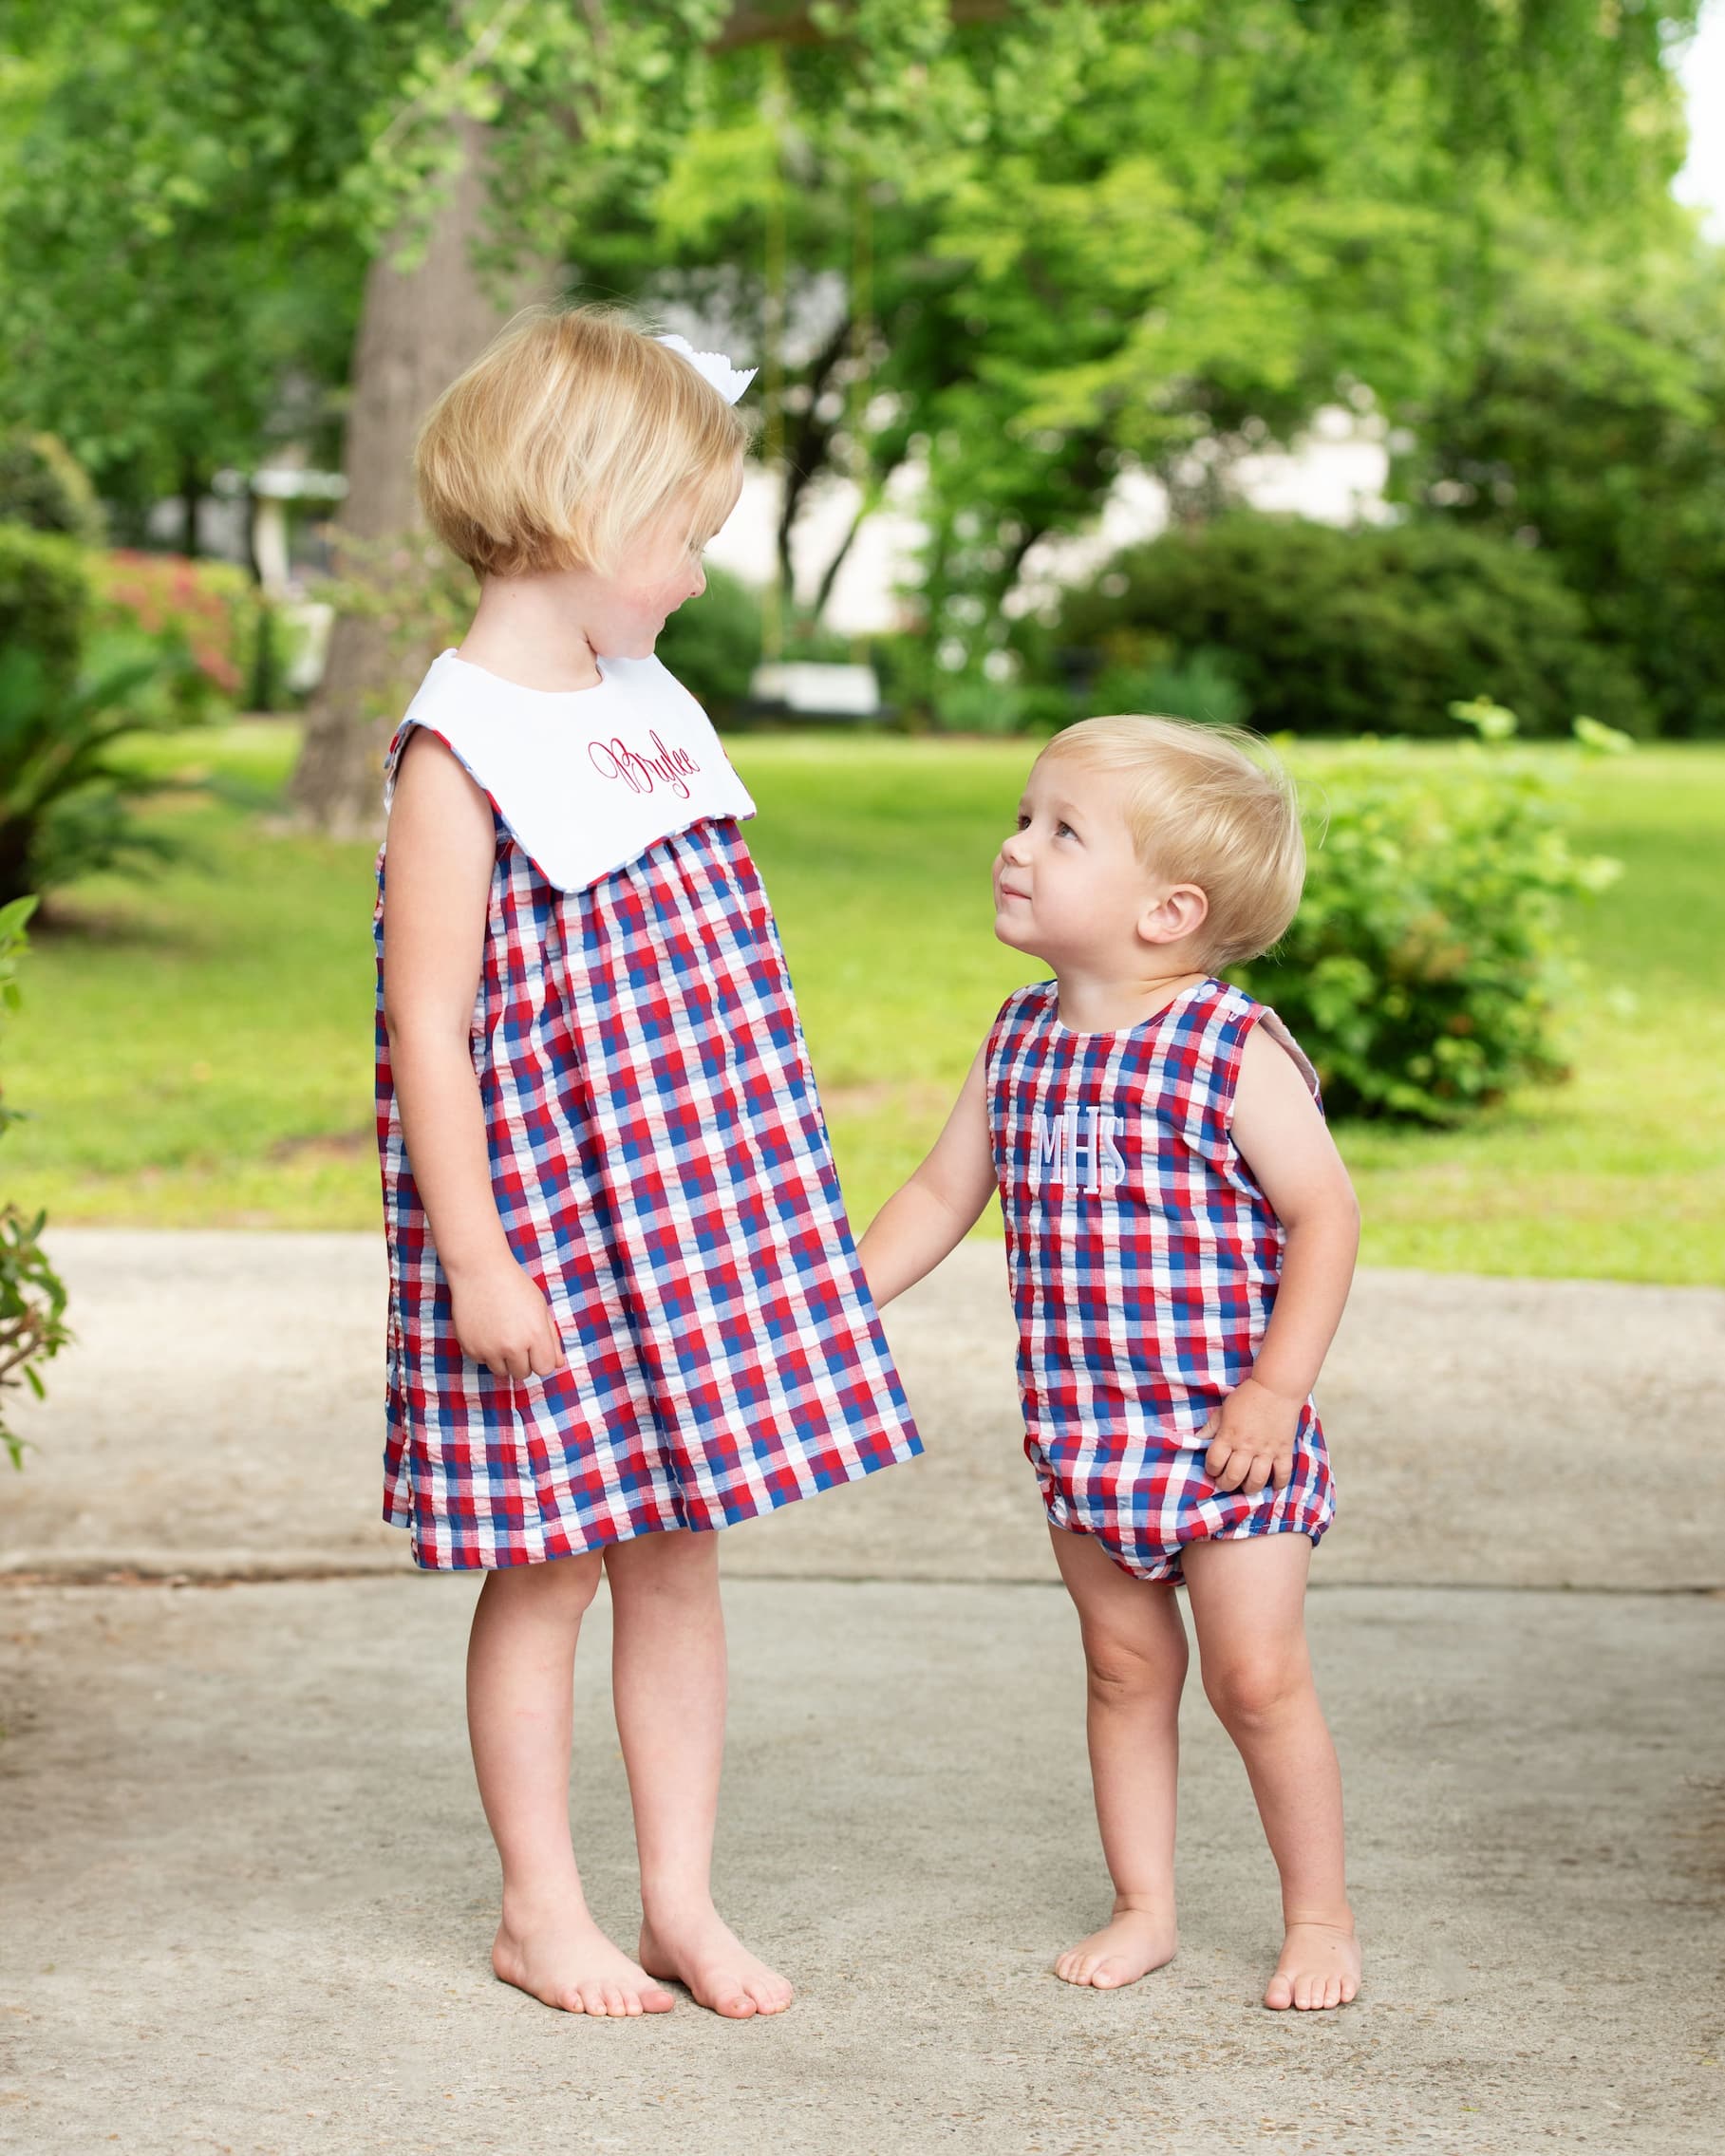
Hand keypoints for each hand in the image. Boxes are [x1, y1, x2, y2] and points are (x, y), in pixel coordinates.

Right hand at [449, 1260, 566, 1380]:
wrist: (480, 1272)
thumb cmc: (514, 1286)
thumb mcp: (540, 1308)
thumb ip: (551, 1339)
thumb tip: (558, 1365)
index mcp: (535, 1335)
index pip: (545, 1369)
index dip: (541, 1359)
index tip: (535, 1348)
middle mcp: (513, 1346)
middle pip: (523, 1374)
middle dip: (522, 1361)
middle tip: (516, 1337)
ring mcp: (489, 1349)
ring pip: (501, 1372)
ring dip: (503, 1359)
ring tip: (500, 1332)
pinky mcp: (470, 1348)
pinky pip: (482, 1361)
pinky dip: (484, 1351)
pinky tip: (485, 1329)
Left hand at [1199, 1376, 1301, 1495]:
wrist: (1276, 1387)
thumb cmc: (1248, 1396)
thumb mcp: (1223, 1409)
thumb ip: (1211, 1427)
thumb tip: (1197, 1440)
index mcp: (1229, 1435)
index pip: (1214, 1462)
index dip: (1211, 1470)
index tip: (1213, 1470)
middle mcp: (1247, 1445)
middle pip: (1233, 1476)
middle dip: (1226, 1484)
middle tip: (1226, 1482)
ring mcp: (1267, 1450)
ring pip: (1257, 1480)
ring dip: (1249, 1488)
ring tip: (1246, 1486)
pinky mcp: (1284, 1450)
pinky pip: (1283, 1474)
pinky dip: (1278, 1484)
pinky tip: (1272, 1485)